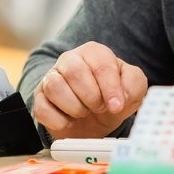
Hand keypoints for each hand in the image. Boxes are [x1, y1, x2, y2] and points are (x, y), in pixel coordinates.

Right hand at [31, 42, 147, 138]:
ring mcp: (51, 78)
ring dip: (74, 107)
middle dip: (92, 97)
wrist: (95, 120)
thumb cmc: (112, 98)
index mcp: (94, 52)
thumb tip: (120, 95)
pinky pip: (42, 108)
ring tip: (84, 112)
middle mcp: (70, 60)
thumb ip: (133, 83)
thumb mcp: (133, 88)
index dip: (110, 88)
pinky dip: (58, 120)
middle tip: (99, 108)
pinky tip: (69, 121)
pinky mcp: (40, 99)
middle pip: (75, 72)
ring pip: (54, 87)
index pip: (101, 63)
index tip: (116, 106)